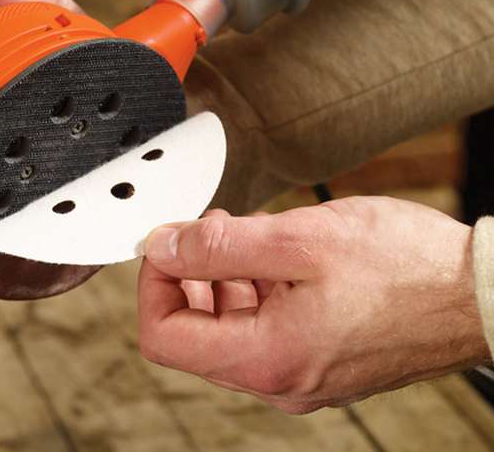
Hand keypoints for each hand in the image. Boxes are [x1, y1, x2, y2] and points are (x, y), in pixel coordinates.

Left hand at [137, 196, 488, 413]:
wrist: (483, 294)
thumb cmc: (409, 269)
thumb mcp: (300, 239)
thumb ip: (219, 246)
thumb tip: (163, 247)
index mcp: (266, 359)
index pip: (162, 337)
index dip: (151, 284)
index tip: (163, 244)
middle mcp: (279, 381)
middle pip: (192, 336)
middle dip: (187, 277)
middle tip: (203, 231)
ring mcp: (301, 377)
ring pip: (226, 332)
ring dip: (220, 280)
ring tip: (241, 235)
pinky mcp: (320, 363)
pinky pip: (262, 332)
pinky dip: (254, 293)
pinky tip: (271, 257)